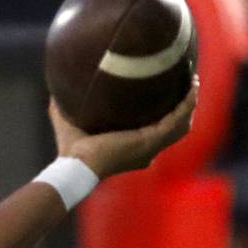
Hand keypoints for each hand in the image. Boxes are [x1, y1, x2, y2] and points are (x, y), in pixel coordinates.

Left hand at [50, 76, 197, 179]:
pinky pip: (177, 119)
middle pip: (174, 127)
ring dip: (189, 103)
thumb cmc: (69, 150)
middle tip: (187, 85)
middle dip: (183, 106)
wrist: (74, 166)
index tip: (167, 94)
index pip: (155, 131)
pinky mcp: (151, 140)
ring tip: (193, 81)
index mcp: (132, 148)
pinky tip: (192, 88)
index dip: (165, 114)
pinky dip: (187, 104)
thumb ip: (63, 107)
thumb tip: (54, 90)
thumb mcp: (69, 123)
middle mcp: (145, 150)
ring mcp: (151, 146)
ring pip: (181, 124)